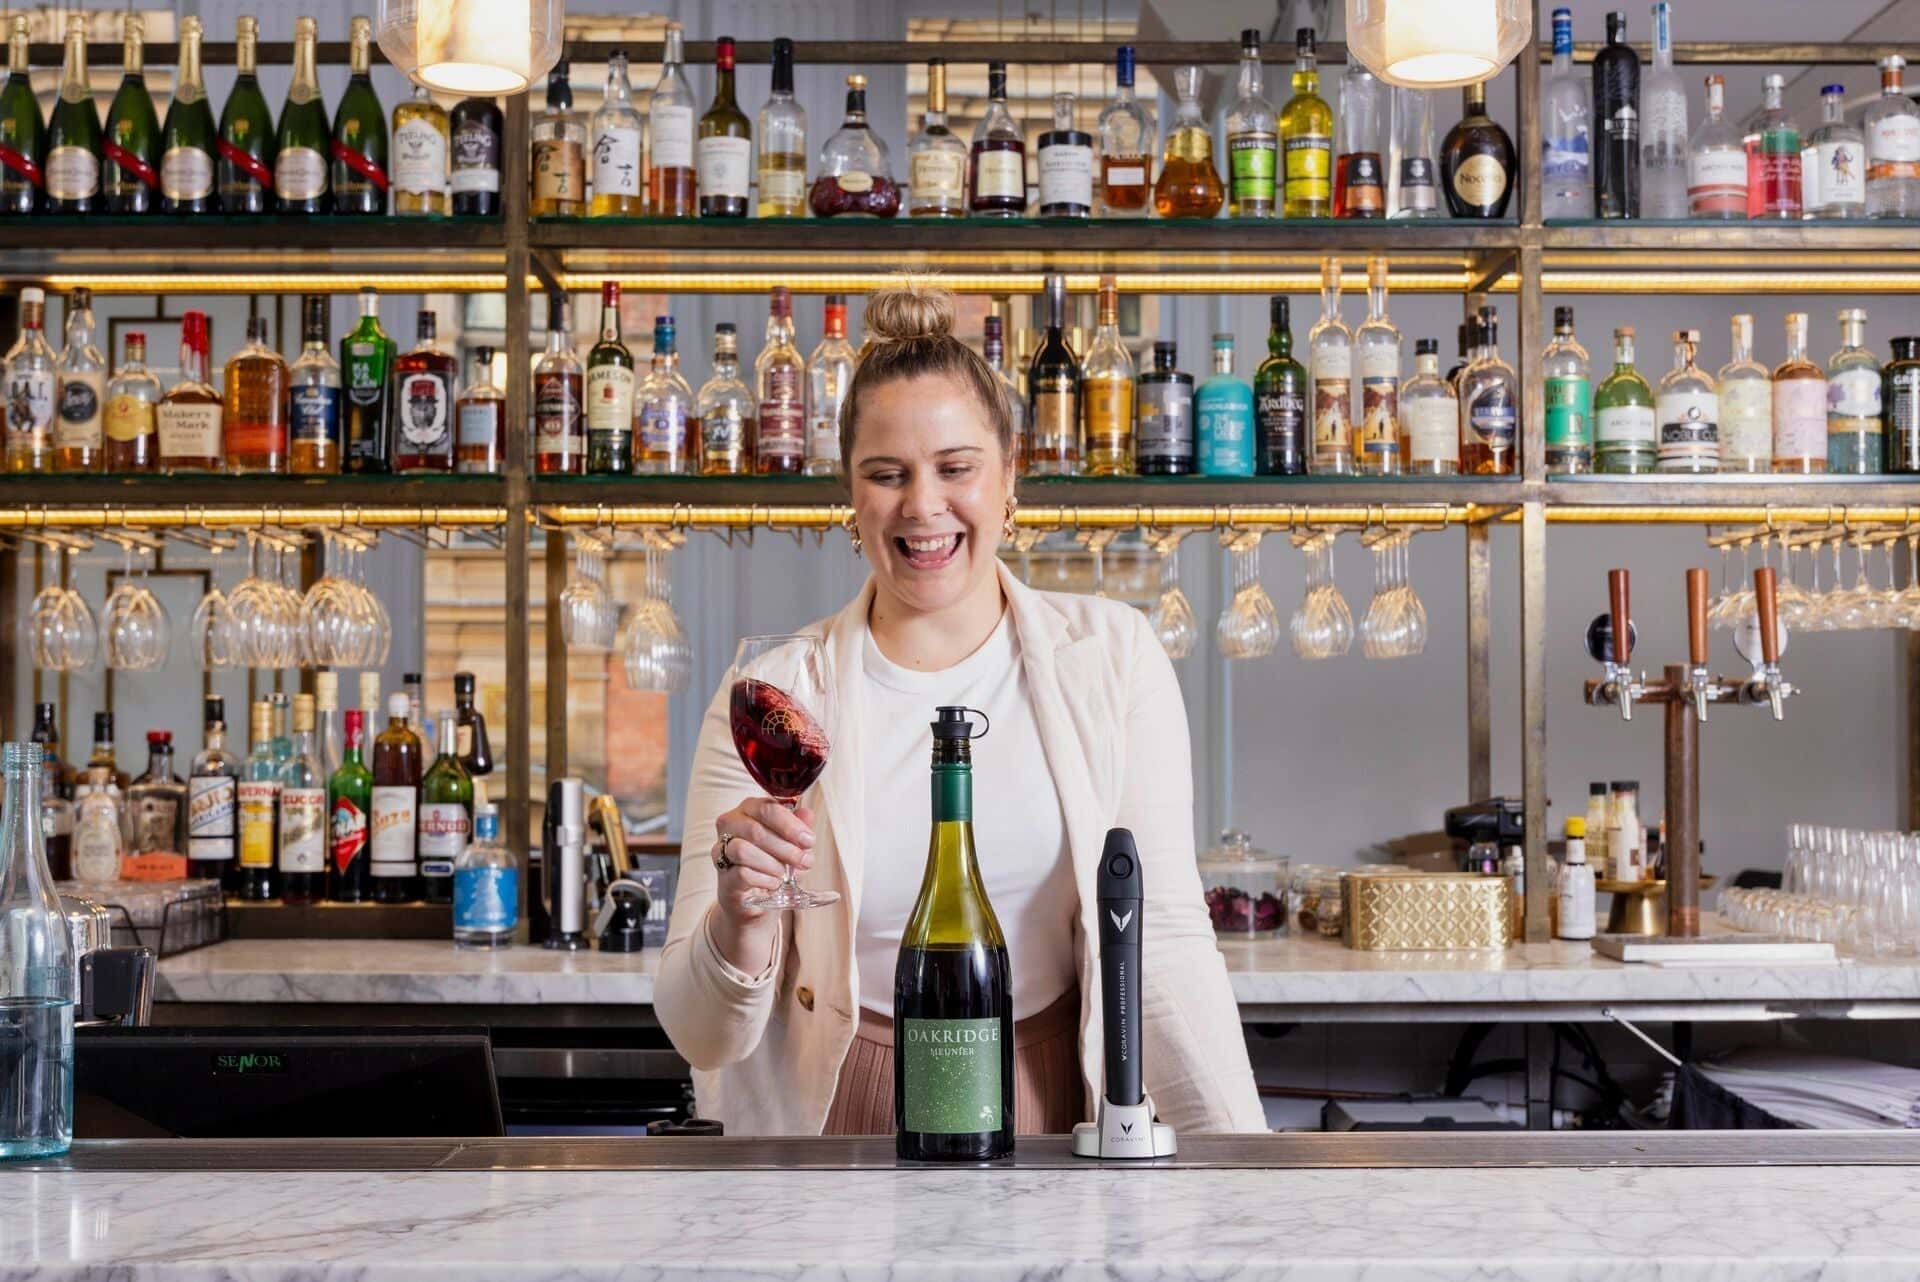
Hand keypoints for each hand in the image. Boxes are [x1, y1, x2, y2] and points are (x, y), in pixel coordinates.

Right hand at [708, 798, 815, 969]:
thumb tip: (807, 814)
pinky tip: (774, 883)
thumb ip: (799, 827)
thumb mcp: (792, 844)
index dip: (790, 825)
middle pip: (755, 830)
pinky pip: (741, 874)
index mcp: (749, 809)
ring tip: (785, 874)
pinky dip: (763, 879)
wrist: (757, 899)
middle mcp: (730, 825)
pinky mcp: (723, 876)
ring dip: (772, 864)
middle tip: (805, 861)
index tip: (809, 840)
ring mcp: (722, 851)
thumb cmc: (774, 862)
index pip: (766, 808)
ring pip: (742, 850)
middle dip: (785, 847)